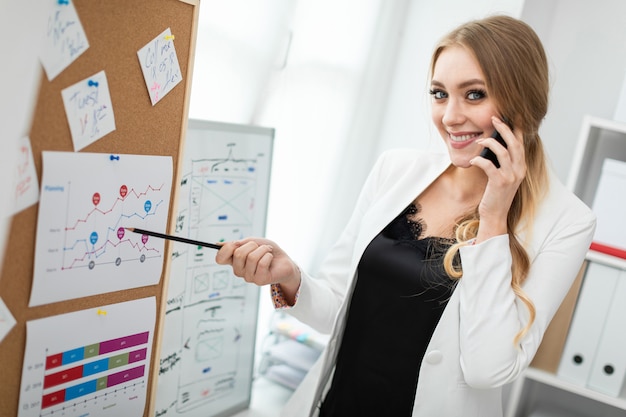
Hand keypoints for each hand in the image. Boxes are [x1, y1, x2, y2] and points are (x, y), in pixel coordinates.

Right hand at [215, 237, 300, 290]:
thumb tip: (219, 244)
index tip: (236, 243)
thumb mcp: (253, 242)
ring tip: (267, 252)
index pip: (219, 258)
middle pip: (238, 253)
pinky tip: (271, 259)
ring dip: (263, 250)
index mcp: (234, 261)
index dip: (226, 248)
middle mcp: (239, 271)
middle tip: (259, 247)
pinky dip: (268, 256)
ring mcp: (248, 277)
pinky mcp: (259, 280)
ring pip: (252, 257)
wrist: (284, 260)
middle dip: (252, 244)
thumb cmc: (268, 251)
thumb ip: (238, 243)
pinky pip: (262, 263)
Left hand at [471, 116, 526, 239]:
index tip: (512, 116)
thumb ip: (502, 162)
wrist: (495, 215)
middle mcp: (519, 170)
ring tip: (480, 140)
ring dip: (490, 143)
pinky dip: (480, 160)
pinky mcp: (499, 183)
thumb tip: (491, 145)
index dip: (517, 128)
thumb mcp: (502, 176)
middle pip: (515, 143)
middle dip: (505, 128)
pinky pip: (489, 165)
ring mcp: (511, 176)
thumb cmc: (495, 194)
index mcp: (521, 167)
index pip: (521, 143)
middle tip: (495, 119)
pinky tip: (473, 161)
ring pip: (503, 152)